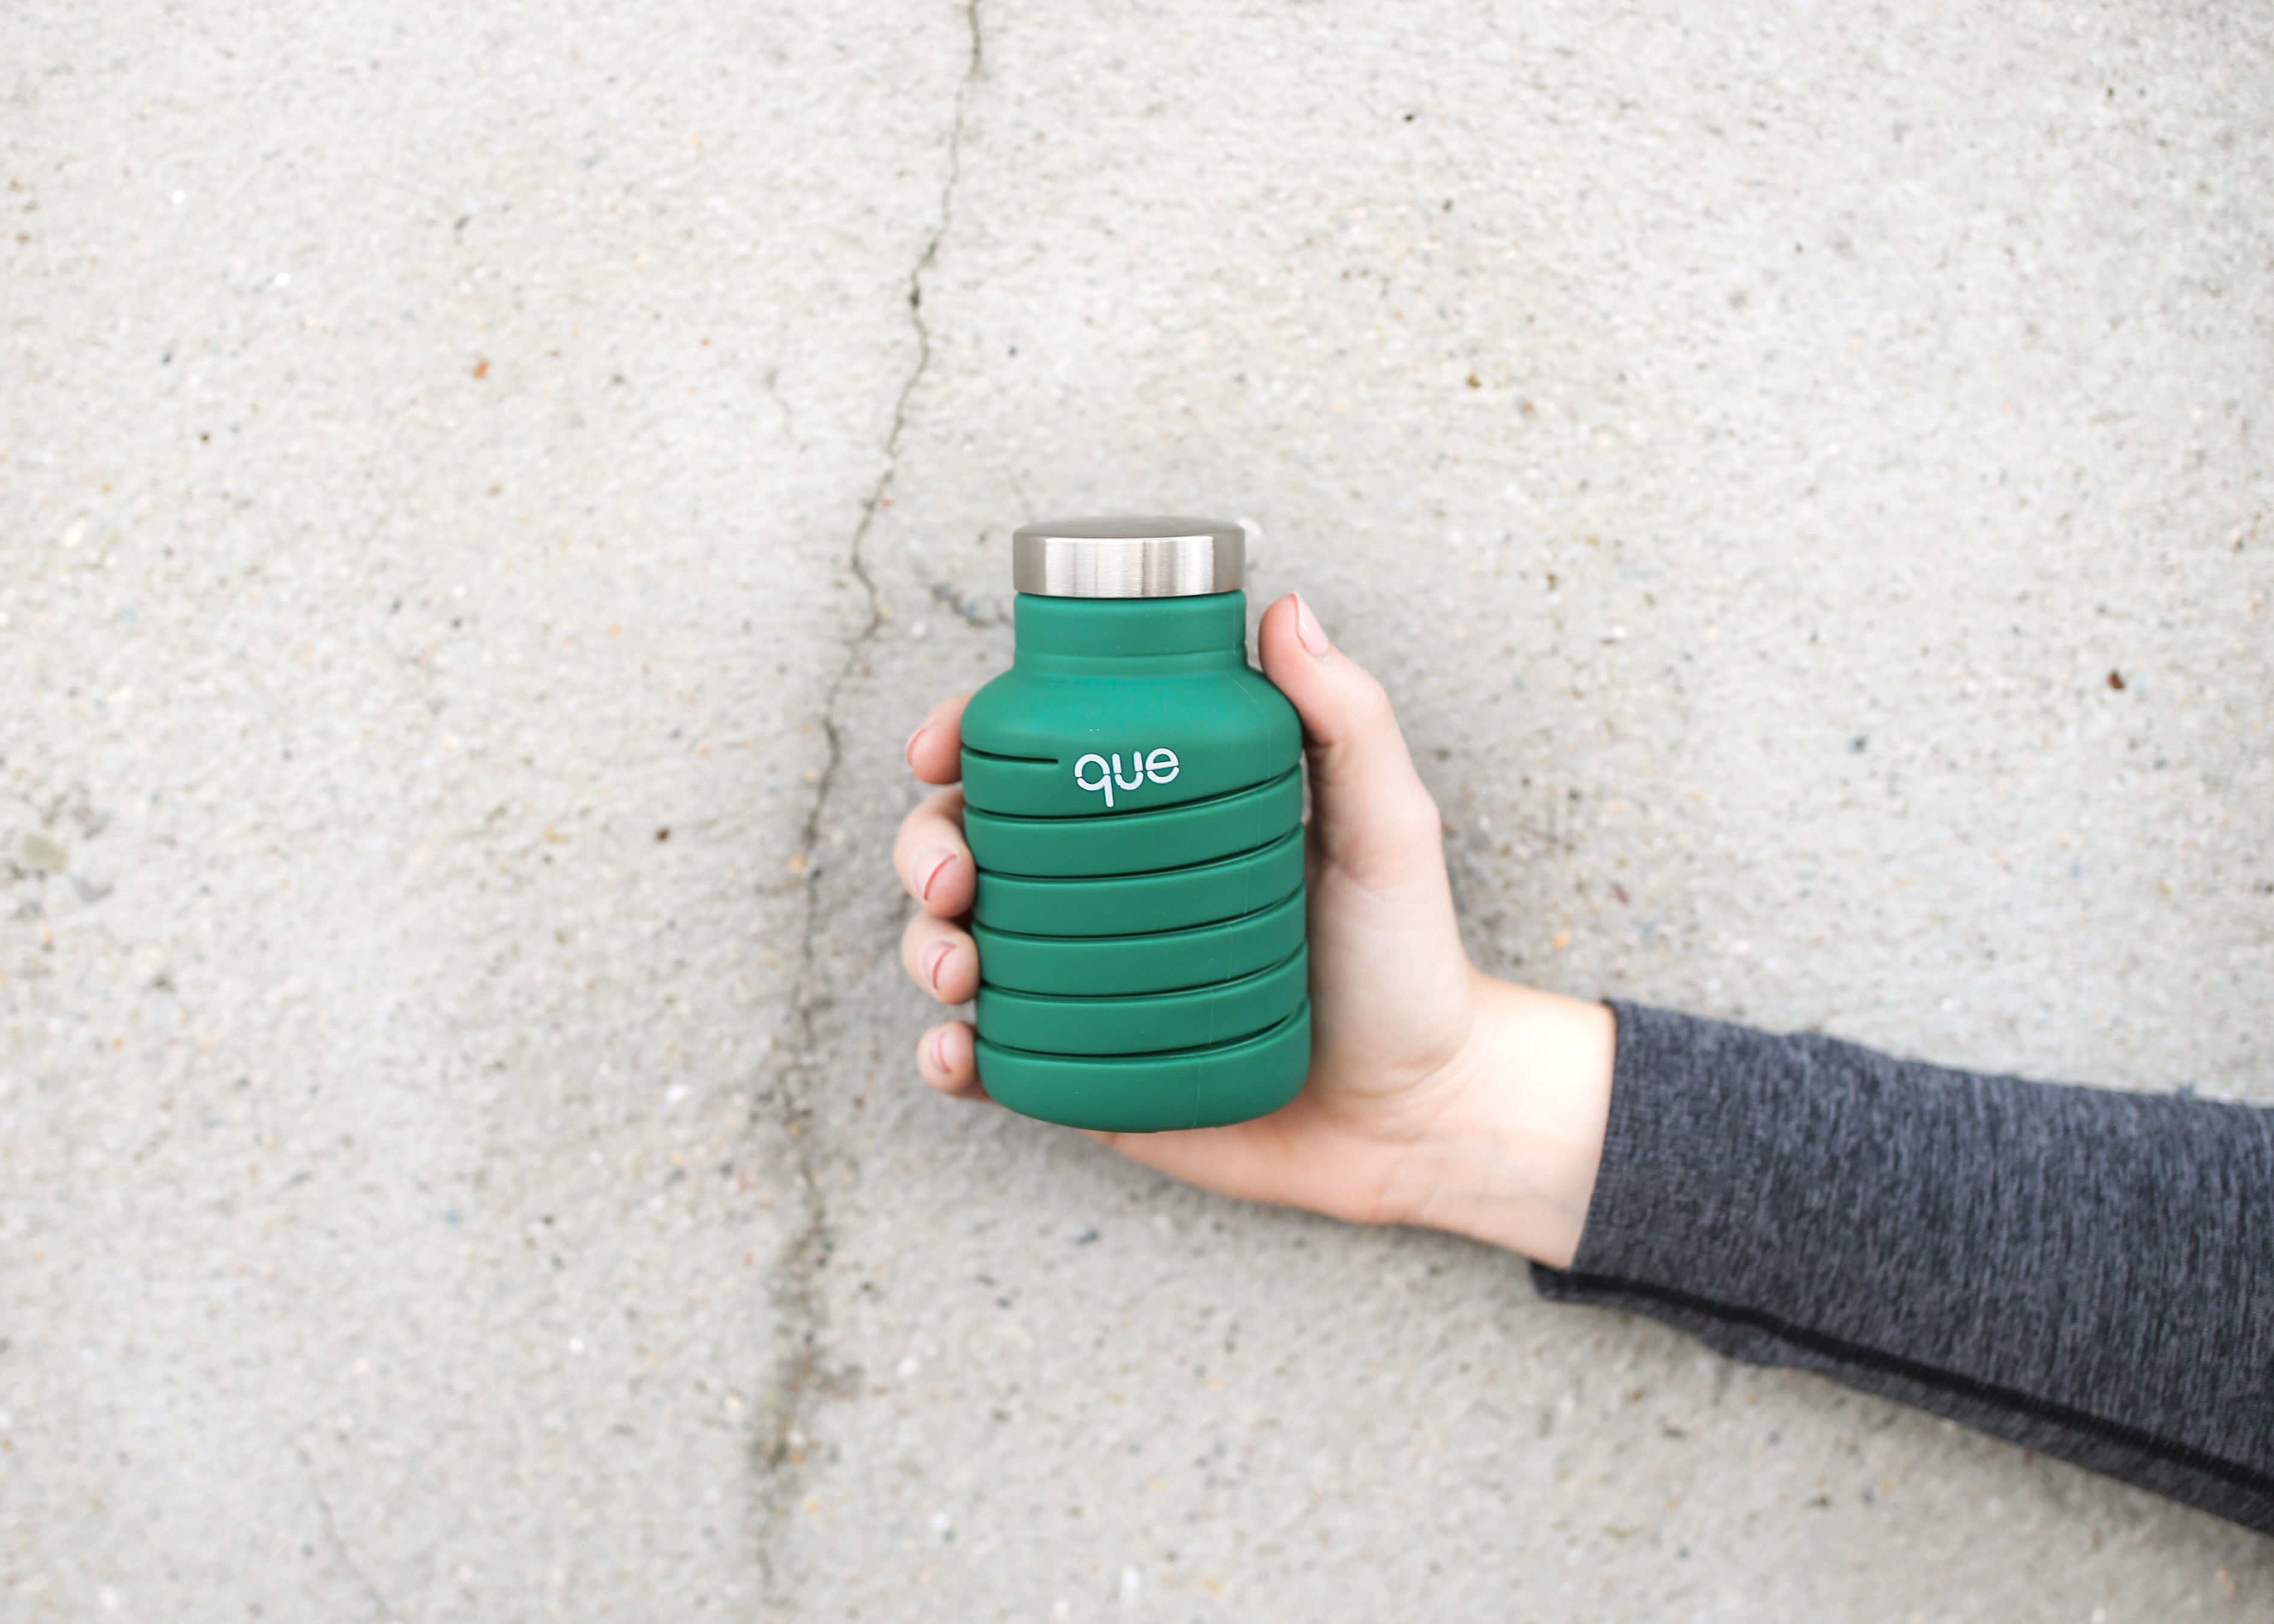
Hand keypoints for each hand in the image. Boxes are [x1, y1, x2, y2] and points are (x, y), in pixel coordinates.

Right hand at [893, 593, 1614, 1266]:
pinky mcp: (1084, 1073)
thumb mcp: (1386, 829)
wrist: (1418, 1116)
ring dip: (922, 948)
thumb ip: (1348, 721)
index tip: (940, 746)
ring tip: (958, 972)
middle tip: (952, 878)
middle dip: (925, 848)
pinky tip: (954, 1053)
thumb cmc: (1408, 966)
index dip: (964, 740)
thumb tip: (1284, 609)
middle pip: (971, 844)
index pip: (1034, 759)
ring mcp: (1087, 984)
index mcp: (1154, 821)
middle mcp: (1107, 894)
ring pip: (956, 945)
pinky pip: (987, 1062)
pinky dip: (946, 1056)